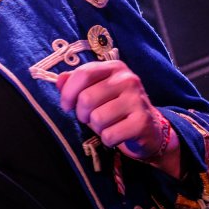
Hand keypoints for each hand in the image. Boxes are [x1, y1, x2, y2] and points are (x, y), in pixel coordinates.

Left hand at [56, 60, 179, 176]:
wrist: (149, 129)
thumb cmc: (116, 109)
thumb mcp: (96, 91)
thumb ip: (76, 84)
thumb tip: (59, 80)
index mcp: (114, 68)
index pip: (83, 74)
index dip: (68, 92)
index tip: (66, 105)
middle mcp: (128, 79)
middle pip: (86, 98)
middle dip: (82, 114)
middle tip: (90, 118)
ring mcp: (137, 100)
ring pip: (97, 118)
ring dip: (97, 128)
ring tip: (107, 125)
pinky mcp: (142, 122)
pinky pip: (109, 135)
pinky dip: (108, 139)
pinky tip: (117, 134)